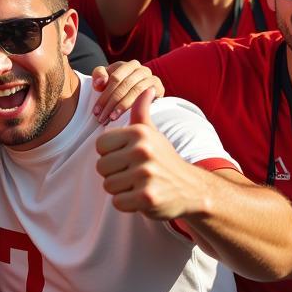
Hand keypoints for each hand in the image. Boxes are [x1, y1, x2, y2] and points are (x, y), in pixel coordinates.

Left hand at [91, 60, 164, 124]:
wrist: (139, 96)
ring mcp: (152, 78)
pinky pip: (147, 97)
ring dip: (122, 106)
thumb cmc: (118, 86)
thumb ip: (98, 75)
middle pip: (125, 85)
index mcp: (129, 65)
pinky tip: (127, 117)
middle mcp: (142, 69)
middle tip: (102, 118)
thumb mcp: (105, 79)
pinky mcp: (159, 89)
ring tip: (111, 118)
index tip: (96, 111)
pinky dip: (135, 107)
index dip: (104, 95)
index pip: (115, 78)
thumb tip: (100, 82)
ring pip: (135, 92)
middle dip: (111, 103)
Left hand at [95, 89, 196, 218]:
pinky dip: (127, 204)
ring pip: (108, 185)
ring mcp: (146, 174)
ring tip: (139, 185)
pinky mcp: (148, 197)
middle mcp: (142, 150)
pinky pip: (118, 202)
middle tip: (134, 174)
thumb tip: (147, 87)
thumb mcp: (153, 133)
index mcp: (138, 133)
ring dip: (121, 189)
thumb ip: (142, 111)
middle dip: (114, 174)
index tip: (127, 158)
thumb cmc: (164, 160)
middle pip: (101, 166)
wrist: (191, 188)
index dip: (110, 155)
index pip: (100, 145)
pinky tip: (142, 197)